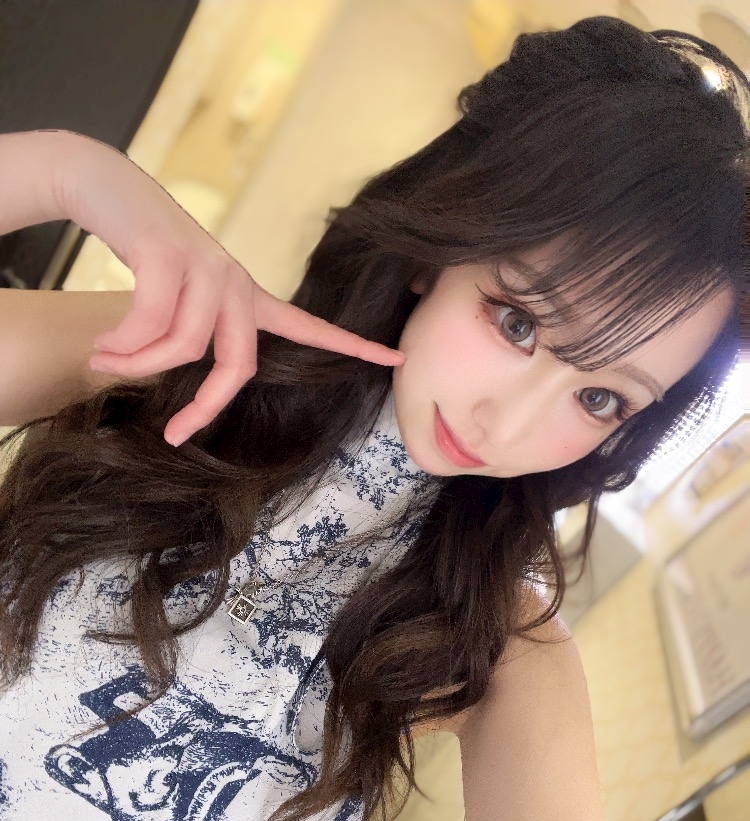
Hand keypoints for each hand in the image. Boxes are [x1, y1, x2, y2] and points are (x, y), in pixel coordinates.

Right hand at [53, 131, 405, 446]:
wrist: (104, 187)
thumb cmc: (140, 252)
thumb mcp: (173, 300)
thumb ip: (183, 336)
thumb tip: (152, 372)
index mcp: (247, 296)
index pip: (307, 326)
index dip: (351, 346)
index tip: (398, 359)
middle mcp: (236, 281)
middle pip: (238, 366)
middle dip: (204, 408)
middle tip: (172, 433)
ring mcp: (207, 267)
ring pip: (183, 348)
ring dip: (137, 363)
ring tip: (105, 356)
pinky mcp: (172, 257)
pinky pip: (150, 325)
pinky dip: (122, 343)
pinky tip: (101, 343)